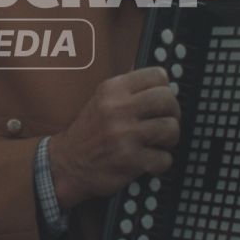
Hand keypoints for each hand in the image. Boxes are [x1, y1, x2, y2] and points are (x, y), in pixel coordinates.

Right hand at [46, 65, 179, 206]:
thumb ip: (127, 88)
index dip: (164, 88)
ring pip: (171, 128)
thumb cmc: (89, 132)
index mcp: (112, 90)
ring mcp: (125, 135)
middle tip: (164, 121)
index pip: (157, 75)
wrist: (67, 164)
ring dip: (169, 139)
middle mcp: (118, 109)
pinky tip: (149, 161)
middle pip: (168, 99)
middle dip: (172, 113)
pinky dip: (160, 162)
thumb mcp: (101, 100)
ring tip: (158, 142)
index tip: (160, 100)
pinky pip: (164, 158)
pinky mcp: (130, 160)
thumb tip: (159, 75)